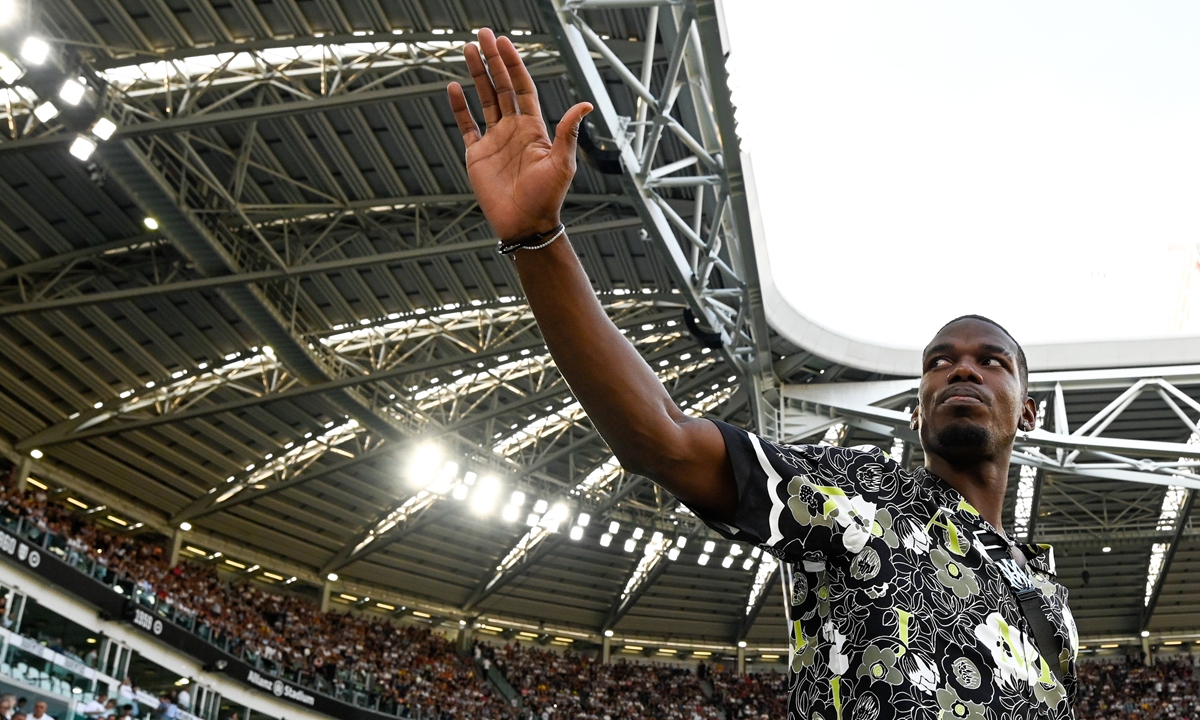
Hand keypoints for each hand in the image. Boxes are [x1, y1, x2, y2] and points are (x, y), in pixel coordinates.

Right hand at [447, 28, 592, 240]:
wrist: (525, 224)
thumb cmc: (547, 197)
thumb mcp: (562, 164)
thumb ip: (568, 132)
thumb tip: (586, 104)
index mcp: (532, 127)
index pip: (522, 86)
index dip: (512, 64)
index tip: (503, 43)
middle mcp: (512, 129)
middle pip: (501, 86)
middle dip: (492, 60)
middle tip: (481, 34)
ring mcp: (494, 140)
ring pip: (483, 99)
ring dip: (476, 75)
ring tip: (468, 50)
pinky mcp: (477, 155)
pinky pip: (466, 125)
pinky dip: (458, 107)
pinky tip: (452, 87)